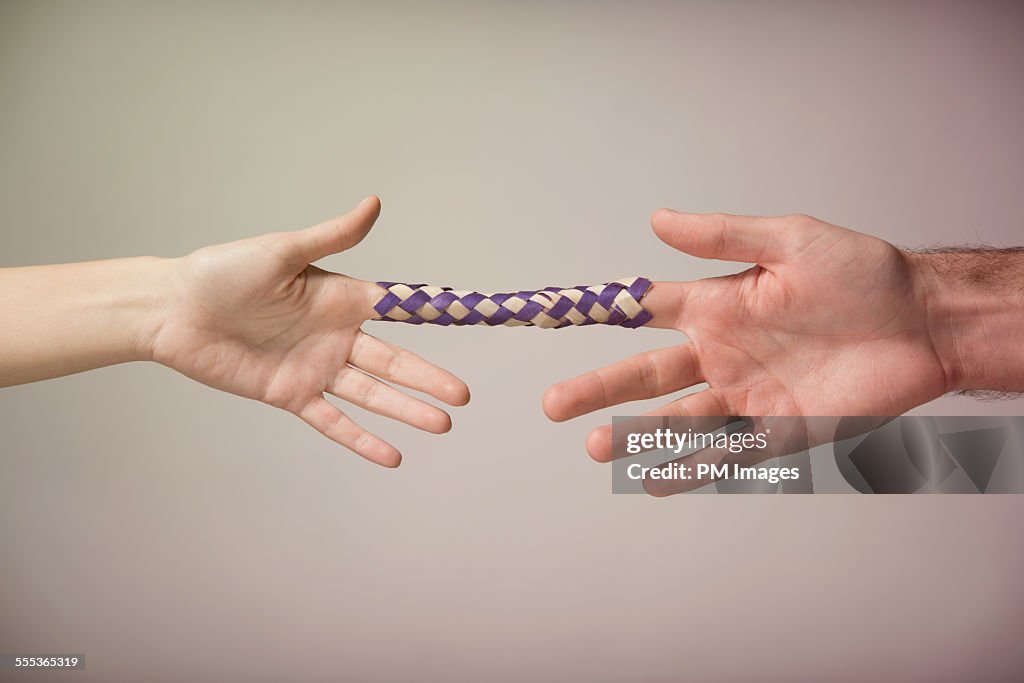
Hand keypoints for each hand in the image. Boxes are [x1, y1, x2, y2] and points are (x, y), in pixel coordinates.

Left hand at [149, 196, 468, 466]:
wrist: (174, 310)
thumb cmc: (223, 272)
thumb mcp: (282, 251)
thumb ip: (333, 236)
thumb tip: (374, 202)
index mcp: (341, 298)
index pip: (398, 311)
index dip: (433, 318)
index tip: (472, 323)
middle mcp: (336, 336)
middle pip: (393, 362)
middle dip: (428, 380)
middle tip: (462, 397)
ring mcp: (316, 368)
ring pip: (371, 395)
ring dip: (406, 411)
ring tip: (442, 425)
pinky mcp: (291, 395)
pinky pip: (333, 422)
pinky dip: (361, 440)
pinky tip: (392, 456)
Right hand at [543, 211, 951, 463]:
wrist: (926, 323)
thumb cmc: (864, 274)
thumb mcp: (789, 241)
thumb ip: (722, 235)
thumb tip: (657, 220)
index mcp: (718, 306)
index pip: (645, 311)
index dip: (600, 314)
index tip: (550, 318)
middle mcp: (724, 354)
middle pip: (647, 376)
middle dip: (599, 390)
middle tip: (554, 406)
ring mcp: (749, 397)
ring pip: (679, 420)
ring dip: (637, 434)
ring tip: (598, 446)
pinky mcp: (783, 432)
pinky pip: (729, 454)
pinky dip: (692, 469)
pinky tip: (657, 480)